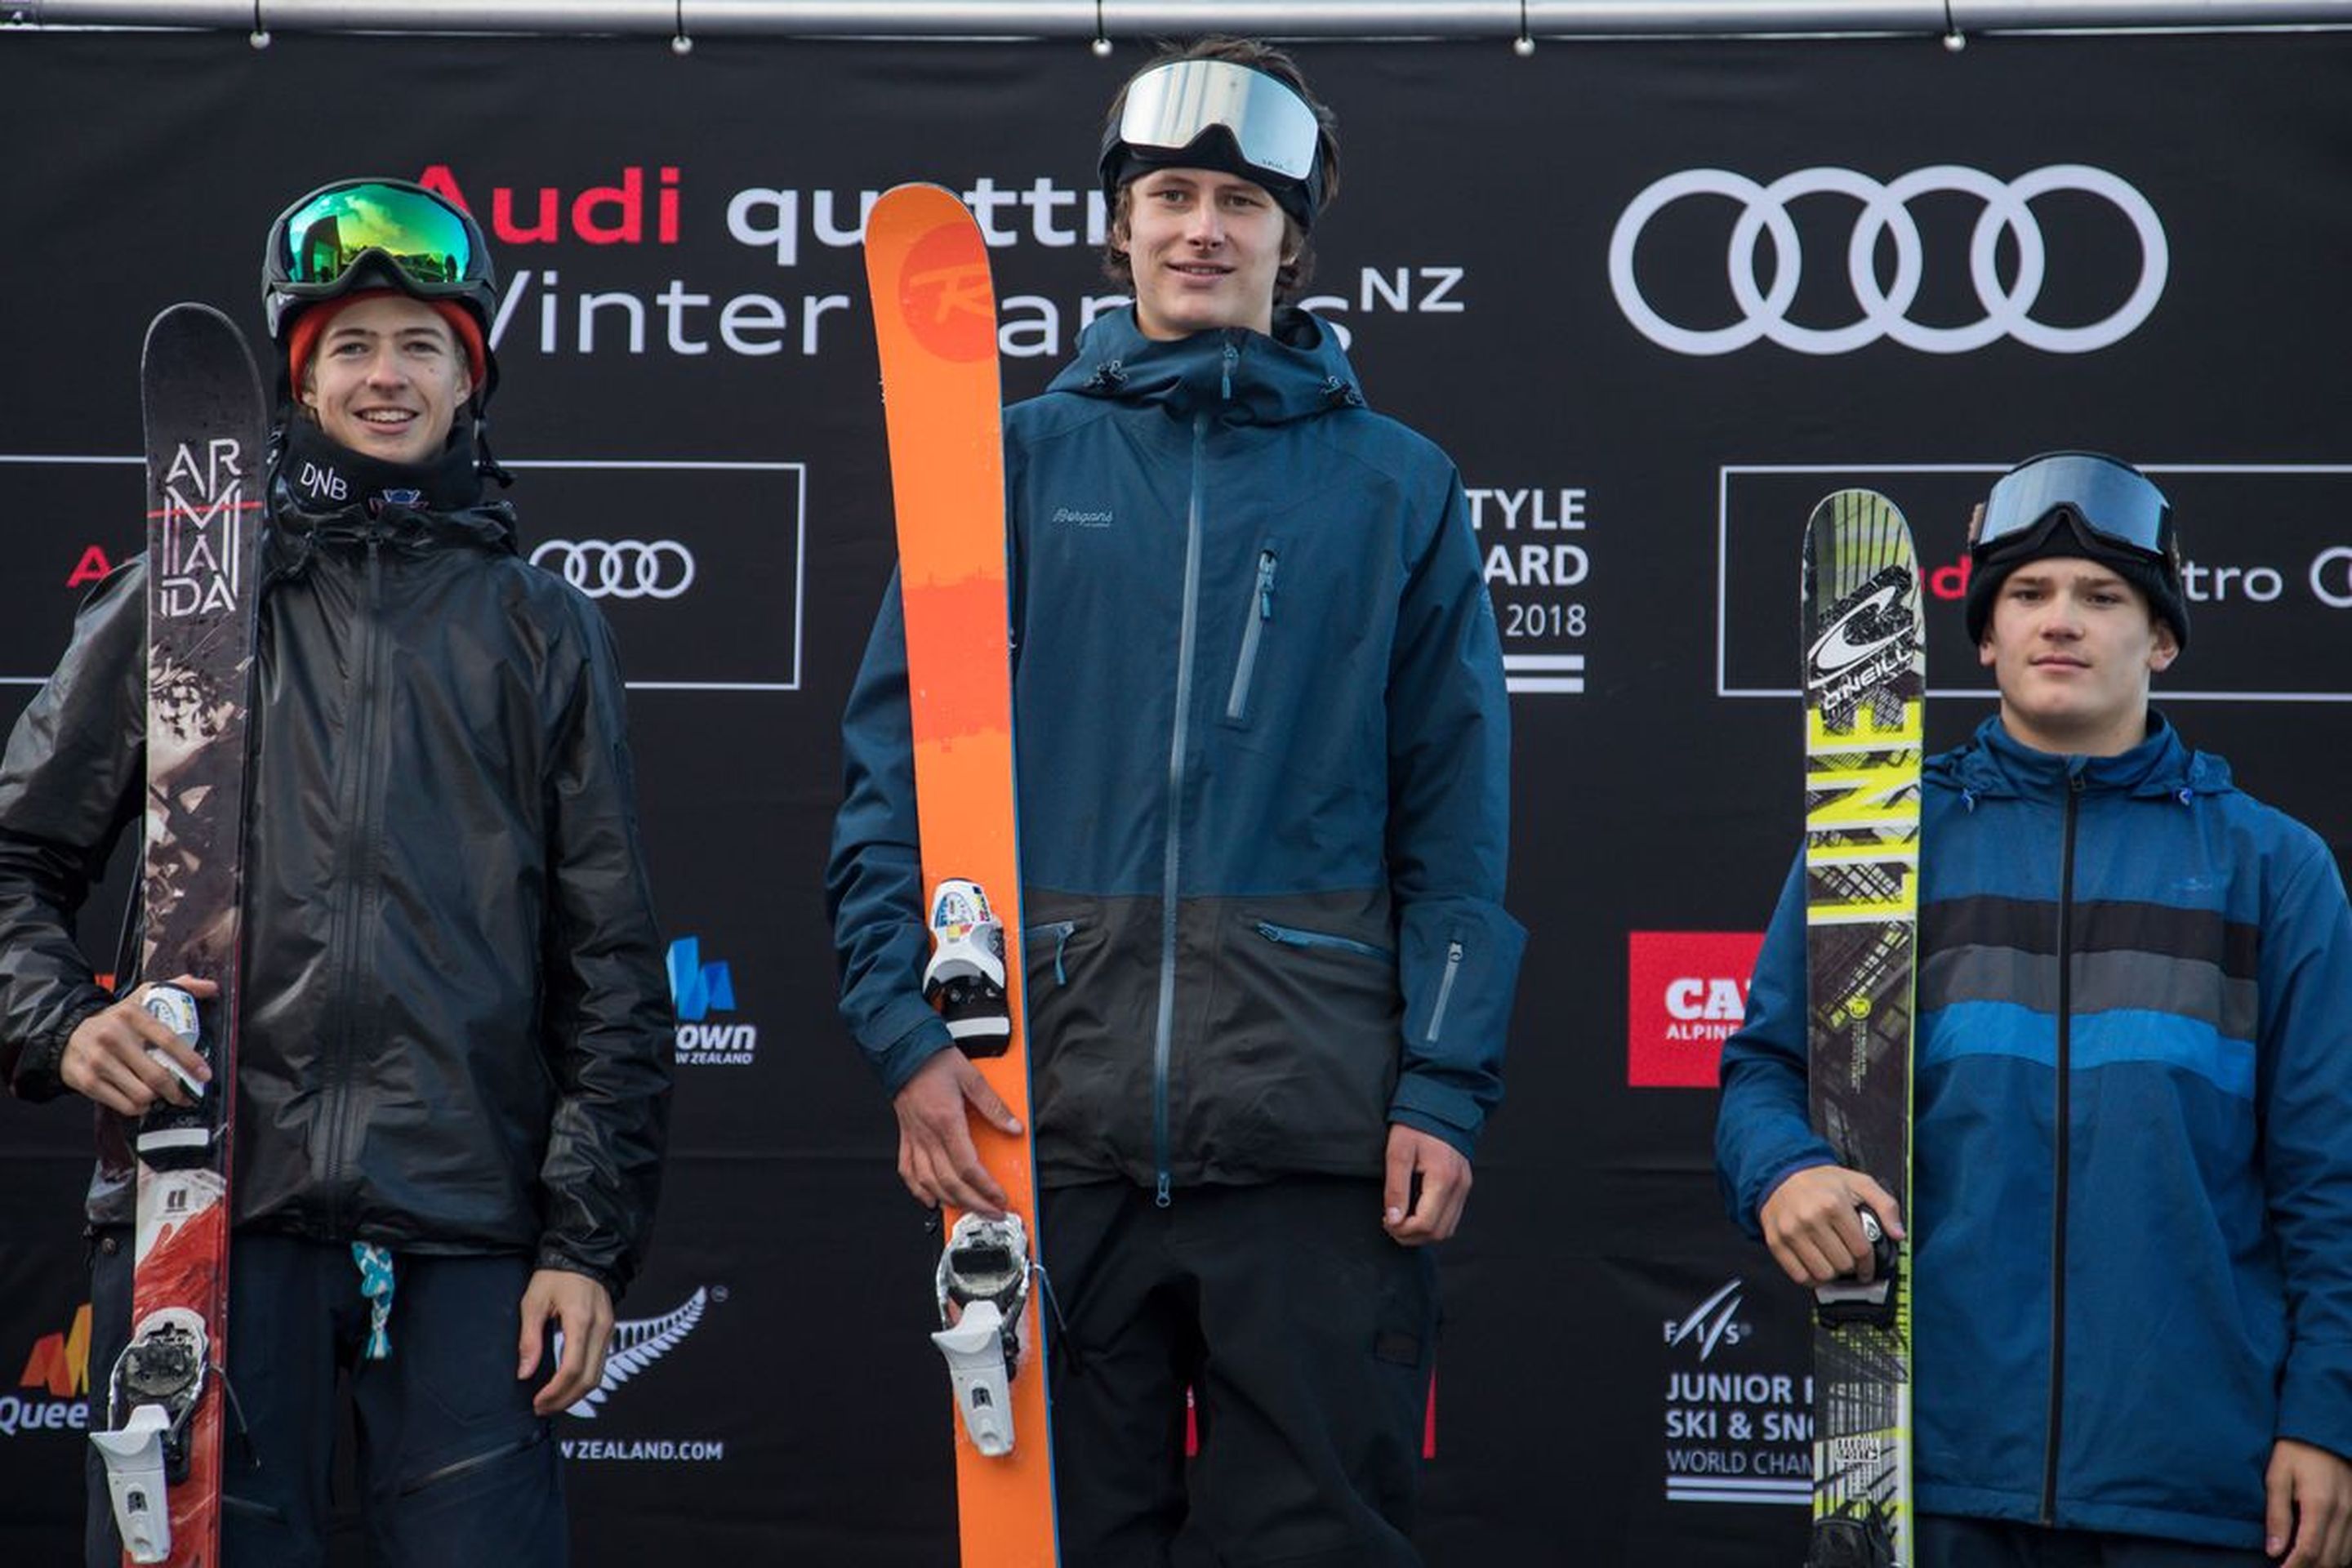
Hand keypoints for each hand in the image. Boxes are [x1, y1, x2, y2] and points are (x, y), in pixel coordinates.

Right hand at [58, 977, 217, 1115]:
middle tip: (187, 1094)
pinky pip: (124, 1105)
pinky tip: (141, 1100)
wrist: (66, 1033)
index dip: (190, 1060)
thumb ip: (179, 988)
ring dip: (157, 1099)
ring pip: (142, 1094)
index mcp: (132, 1015)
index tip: (204, 1074)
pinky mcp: (87, 1081)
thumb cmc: (114, 1020)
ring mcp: (98, 1061)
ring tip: (161, 1094)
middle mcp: (113, 1037)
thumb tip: (211, 987)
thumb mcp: (143, 996)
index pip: (168, 1040)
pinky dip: (138, 1107)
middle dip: (178, 1090)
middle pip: (156, 1075)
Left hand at [518, 1268, 614, 1417]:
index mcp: (581, 1320)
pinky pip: (600, 1365)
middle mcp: (600, 1328)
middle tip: (542, 1407)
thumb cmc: (557, 1276)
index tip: (538, 1401)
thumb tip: (525, 1371)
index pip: (572, 1368)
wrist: (582, 1256)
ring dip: (575, 1395)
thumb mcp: (534, 1302)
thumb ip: (529, 1339)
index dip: (555, 1391)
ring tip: (553, 1401)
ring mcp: (608, 1331)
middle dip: (565, 1400)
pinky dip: (583, 1381)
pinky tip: (567, 1385)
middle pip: (588, 1380)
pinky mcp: (609, 1332)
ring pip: (597, 1377)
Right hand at [892, 1049, 1020, 1217]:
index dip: (985, 1188)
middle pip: (951, 1182)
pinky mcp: (906, 1137)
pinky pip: (908, 1171)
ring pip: (929, 1182)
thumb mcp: (973, 1078)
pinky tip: (930, 1199)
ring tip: (968, 1209)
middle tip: (991, 1212)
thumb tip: (1014, 1128)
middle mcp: (928, 1135)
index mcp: (947, 1121)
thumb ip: (994, 1107)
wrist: (904, 1051)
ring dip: (951, 1201)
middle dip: (974, 1203)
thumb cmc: (935, 1061)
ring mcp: (915, 1138)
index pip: (969, 1167)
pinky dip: (918, 1190)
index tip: (999, 1198)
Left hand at [1382, 1124, 1470, 1245]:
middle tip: (1390, 1224)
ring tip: (1401, 1220)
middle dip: (1412, 1236)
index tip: (1386, 1221)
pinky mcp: (1464, 1185)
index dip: (1403, 1230)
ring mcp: (1465, 1186)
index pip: (1426, 1224)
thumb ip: (1395, 1189)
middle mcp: (1459, 1186)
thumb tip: (1393, 1219)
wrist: (1439, 1104)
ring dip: (1423, 1232)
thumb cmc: (1415, 1125)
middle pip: (1439, 1232)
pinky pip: (1452, 1216)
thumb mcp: (1397, 1153)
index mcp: (1443, 1178)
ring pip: (1447, 1229)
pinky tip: (1415, 1211)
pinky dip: (1433, 1222)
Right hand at [1757, 1164, 1904, 1288]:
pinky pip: (1799, 1276)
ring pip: (1823, 1274)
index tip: (1867, 1266)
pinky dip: (1812, 1279)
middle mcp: (1810, 1219)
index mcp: (1833, 1204)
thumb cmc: (1822, 1182)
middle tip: (1848, 1258)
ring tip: (1833, 1261)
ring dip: (1832, 1273)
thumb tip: (1898, 1234)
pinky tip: (1817, 1267)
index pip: (1860, 1250)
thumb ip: (1885, 1205)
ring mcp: (1791, 1232)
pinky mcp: (1776, 1243)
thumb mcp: (1860, 1183)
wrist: (1780, 1175)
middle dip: (1851, 1265)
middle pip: (1843, 1264)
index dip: (1869, 1263)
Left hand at [2267, 1437, 2351, 1566]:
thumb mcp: (2277, 1476)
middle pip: (2328, 1559)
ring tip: (2300, 1564)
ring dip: (2323, 1566)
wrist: (2325, 1431)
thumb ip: (2276, 1514)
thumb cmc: (2295, 1451)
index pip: (2309, 1551)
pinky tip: (2321, 1556)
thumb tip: (2273, 1551)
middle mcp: (2343, 1513)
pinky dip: (2338, 1558)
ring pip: (2344, 1558)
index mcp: (2319, 1504)